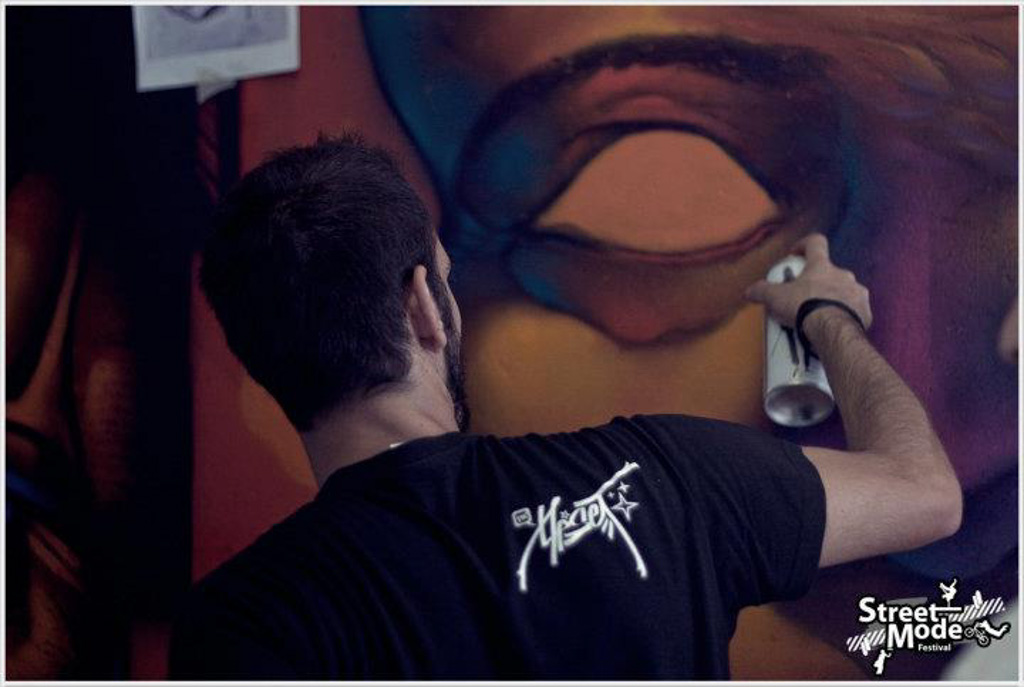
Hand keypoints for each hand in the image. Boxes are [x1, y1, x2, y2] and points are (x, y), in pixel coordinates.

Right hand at [744, 233, 872, 328]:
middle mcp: (843, 274)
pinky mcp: (865, 311)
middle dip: (818, 282)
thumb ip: (762, 291)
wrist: (832, 331)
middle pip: (830, 272)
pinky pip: (855, 310)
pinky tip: (834, 326)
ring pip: (844, 291)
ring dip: (833, 298)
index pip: (816, 243)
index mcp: (821, 266)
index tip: (796, 255)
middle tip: (805, 297)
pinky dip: (845, 315)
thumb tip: (749, 291)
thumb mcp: (775, 298)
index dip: (804, 245)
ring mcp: (857, 292)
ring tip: (820, 315)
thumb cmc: (804, 307)